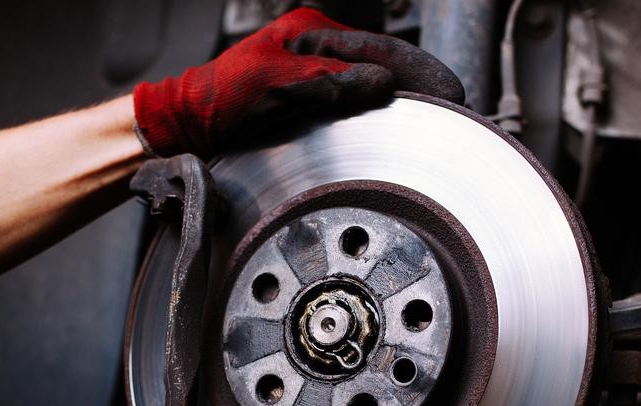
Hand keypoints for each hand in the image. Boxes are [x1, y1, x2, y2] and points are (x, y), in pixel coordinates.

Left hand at [132, 8, 463, 159]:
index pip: (382, 50)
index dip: (420, 72)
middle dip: (421, 87)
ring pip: (376, 88)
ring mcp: (318, 79)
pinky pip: (359, 106)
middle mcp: (319, 54)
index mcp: (312, 37)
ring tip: (436, 122)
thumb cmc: (218, 103)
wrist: (186, 129)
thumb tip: (383, 84)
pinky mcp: (313, 105)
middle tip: (454, 109)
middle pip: (387, 67)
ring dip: (405, 105)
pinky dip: (381, 119)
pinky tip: (395, 133)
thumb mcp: (274, 89)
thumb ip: (327, 84)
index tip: (450, 92)